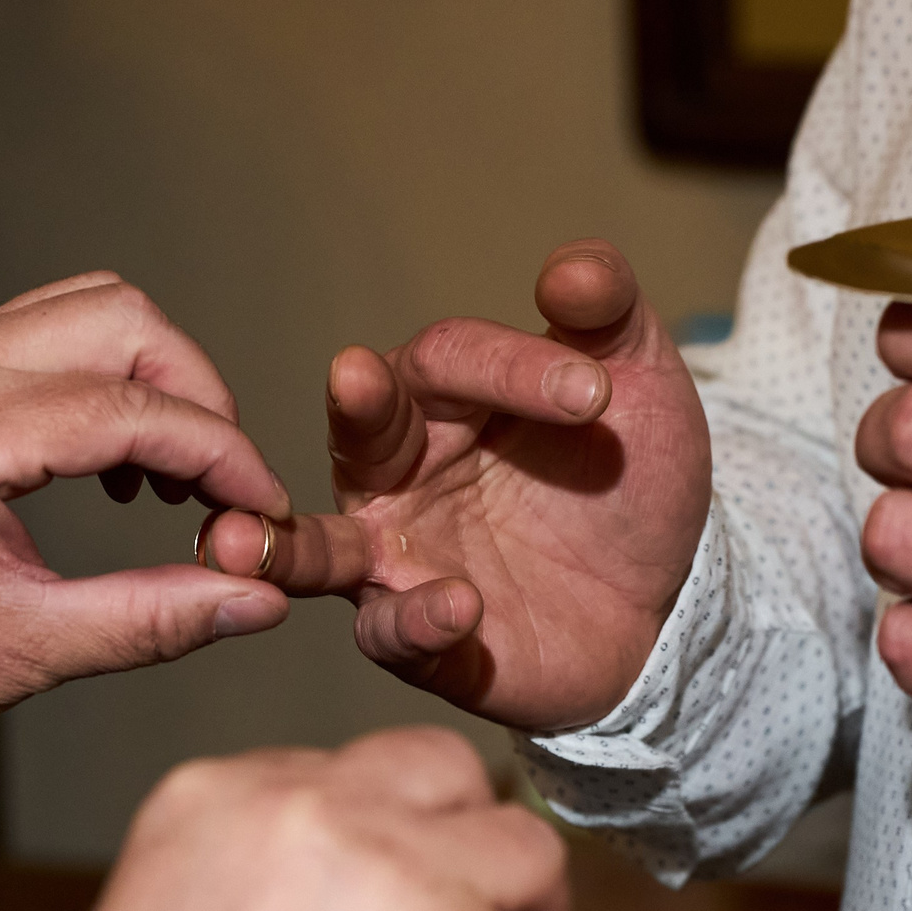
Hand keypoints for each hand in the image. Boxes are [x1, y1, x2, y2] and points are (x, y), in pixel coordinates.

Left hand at [0, 274, 295, 751]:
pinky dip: (104, 383)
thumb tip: (259, 597)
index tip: (264, 515)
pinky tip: (115, 470)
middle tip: (222, 487)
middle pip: (125, 319)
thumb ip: (155, 618)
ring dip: (153, 380)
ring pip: (89, 310)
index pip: (136, 410)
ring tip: (174, 480)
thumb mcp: (24, 651)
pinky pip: (46, 336)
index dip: (225, 458)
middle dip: (198, 395)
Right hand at [41, 727, 573, 910]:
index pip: (349, 772)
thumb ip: (269, 883)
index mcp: (221, 795)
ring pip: (524, 850)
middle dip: (465, 842)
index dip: (383, 838)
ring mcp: (409, 876)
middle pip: (445, 773)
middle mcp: (318, 808)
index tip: (380, 906)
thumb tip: (358, 879)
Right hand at [195, 240, 710, 732]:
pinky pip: (393, 634)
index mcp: (437, 402)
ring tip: (244, 541)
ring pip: (321, 550)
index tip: (594, 393)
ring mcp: (401, 562)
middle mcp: (399, 477)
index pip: (444, 362)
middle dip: (358, 408)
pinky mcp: (426, 643)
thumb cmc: (624, 482)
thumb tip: (568, 267)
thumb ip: (607, 314)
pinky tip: (459, 605)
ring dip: (286, 546)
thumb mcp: (635, 386)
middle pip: (362, 434)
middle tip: (353, 376)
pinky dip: (414, 620)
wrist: (668, 600)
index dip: (511, 366)